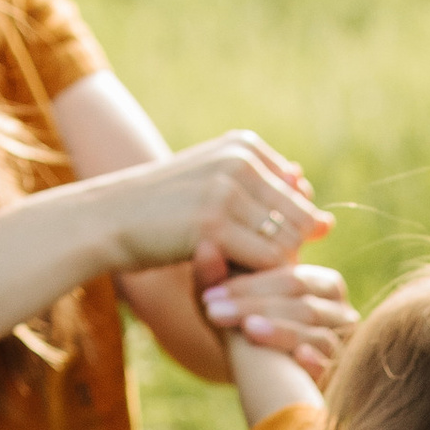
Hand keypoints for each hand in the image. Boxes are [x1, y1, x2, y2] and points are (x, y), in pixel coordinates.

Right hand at [99, 133, 328, 279]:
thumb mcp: (214, 186)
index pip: (298, 195)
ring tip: (240, 277)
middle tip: (251, 271)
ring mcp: (228, 190)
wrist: (107, 218)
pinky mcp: (215, 224)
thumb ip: (263, 193)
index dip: (283, 229)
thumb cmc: (162, 209)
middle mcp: (241, 160)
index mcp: (244, 145)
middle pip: (300, 218)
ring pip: (287, 241)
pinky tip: (232, 284)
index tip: (250, 247)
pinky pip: (266, 260)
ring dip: (271, 268)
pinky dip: (257, 279)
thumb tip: (322, 211)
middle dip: (285, 251)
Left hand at [197, 253, 355, 385]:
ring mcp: (344, 344)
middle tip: (215, 312)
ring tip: (247, 329)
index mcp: (323, 285)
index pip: (291, 278)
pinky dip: (316, 360)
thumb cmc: (246, 331)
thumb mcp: (229, 305)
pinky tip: (299, 356)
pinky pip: (331, 366)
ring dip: (281, 330)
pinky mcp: (340, 376)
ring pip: (317, 334)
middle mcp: (341, 312)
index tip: (210, 296)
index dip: (249, 286)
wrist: (265, 380)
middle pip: (303, 305)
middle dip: (256, 307)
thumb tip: (205, 246)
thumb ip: (215, 276)